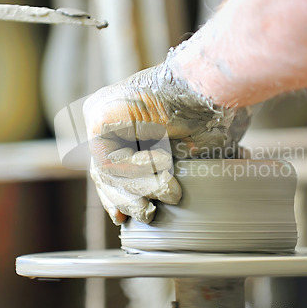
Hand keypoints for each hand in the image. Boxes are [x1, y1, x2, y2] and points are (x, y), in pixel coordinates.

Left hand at [83, 54, 250, 224]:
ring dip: (139, 188)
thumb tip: (174, 194)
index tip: (124, 220)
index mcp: (123, 124)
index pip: (111, 169)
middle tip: (147, 215)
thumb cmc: (206, 115)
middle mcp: (106, 119)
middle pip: (105, 174)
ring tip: (171, 190)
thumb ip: (171, 172)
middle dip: (125, 200)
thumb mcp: (188, 151)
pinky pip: (109, 161)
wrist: (207, 87)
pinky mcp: (98, 117)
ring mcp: (99, 115)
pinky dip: (137, 170)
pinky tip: (163, 162)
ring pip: (107, 172)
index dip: (118, 198)